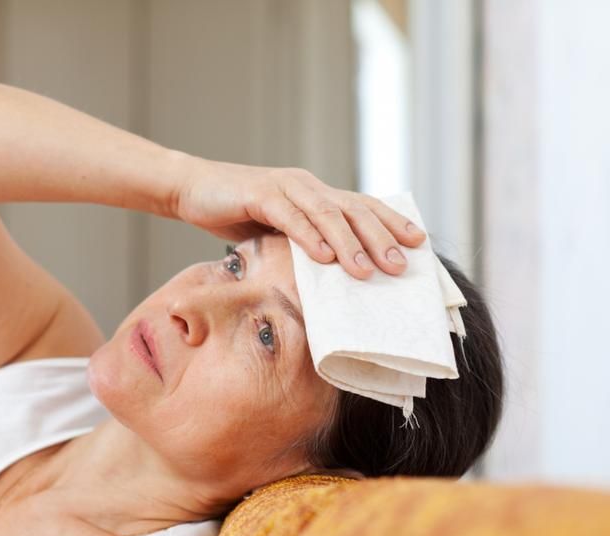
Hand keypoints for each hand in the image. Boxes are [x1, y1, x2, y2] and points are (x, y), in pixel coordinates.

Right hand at [171, 156, 425, 278]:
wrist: (190, 189)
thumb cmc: (233, 212)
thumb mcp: (275, 231)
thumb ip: (302, 243)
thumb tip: (331, 274)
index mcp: (315, 194)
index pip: (362, 207)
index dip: (391, 223)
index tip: (419, 243)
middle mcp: (307, 186)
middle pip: (353, 210)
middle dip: (380, 239)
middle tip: (400, 267)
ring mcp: (285, 187)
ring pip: (327, 214)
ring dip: (349, 244)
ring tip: (366, 271)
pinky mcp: (259, 193)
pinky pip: (290, 216)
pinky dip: (308, 237)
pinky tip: (323, 257)